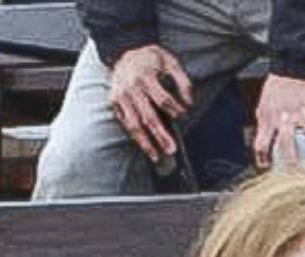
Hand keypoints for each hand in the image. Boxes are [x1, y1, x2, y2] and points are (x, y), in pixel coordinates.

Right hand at [107, 43, 191, 165]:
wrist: (124, 51)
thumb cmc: (150, 59)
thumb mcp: (170, 62)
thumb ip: (183, 81)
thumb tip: (190, 103)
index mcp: (146, 76)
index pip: (163, 99)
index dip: (175, 109)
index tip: (184, 115)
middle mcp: (132, 87)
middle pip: (149, 116)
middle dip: (161, 135)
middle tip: (172, 150)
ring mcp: (122, 96)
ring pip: (135, 124)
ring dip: (146, 143)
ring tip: (157, 157)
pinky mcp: (115, 101)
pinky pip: (125, 123)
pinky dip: (135, 137)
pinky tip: (146, 148)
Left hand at [252, 72, 304, 167]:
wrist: (294, 63)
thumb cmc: (278, 86)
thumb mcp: (264, 105)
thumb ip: (265, 125)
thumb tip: (266, 146)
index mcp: (270, 117)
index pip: (261, 143)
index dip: (263, 159)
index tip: (267, 170)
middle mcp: (287, 117)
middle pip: (288, 145)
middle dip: (294, 164)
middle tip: (300, 179)